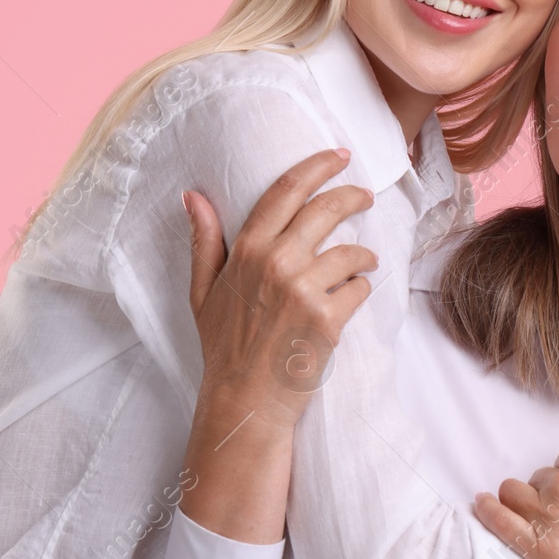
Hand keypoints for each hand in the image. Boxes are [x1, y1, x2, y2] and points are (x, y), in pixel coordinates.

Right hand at [177, 149, 377, 543]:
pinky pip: (360, 288)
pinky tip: (350, 299)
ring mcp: (304, 290)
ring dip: (362, 255)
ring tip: (362, 262)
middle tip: (364, 195)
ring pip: (351, 251)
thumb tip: (193, 196)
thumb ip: (205, 241)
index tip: (337, 155)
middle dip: (352, 196)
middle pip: (326, 209)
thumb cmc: (224, 347)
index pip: (285, 191)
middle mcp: (276, 262)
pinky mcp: (329, 318)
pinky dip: (361, 292)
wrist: (245, 402)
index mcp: (246, 250)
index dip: (315, 167)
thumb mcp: (202, 292)